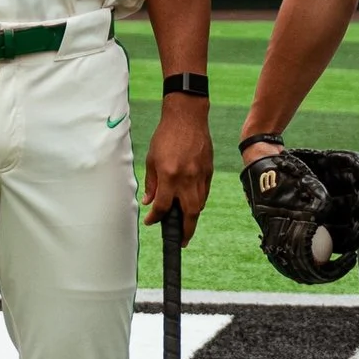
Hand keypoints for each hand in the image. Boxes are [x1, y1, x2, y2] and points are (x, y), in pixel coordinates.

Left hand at [144, 100, 213, 239]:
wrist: (187, 117)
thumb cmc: (166, 136)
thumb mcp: (151, 159)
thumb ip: (151, 183)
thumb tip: (149, 202)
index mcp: (169, 176)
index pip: (162, 206)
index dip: (155, 218)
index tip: (151, 221)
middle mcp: (186, 179)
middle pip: (189, 214)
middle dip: (185, 231)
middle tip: (181, 241)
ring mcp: (200, 176)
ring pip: (199, 205)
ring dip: (192, 217)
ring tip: (185, 224)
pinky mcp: (209, 171)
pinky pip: (204, 193)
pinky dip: (198, 202)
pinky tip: (191, 204)